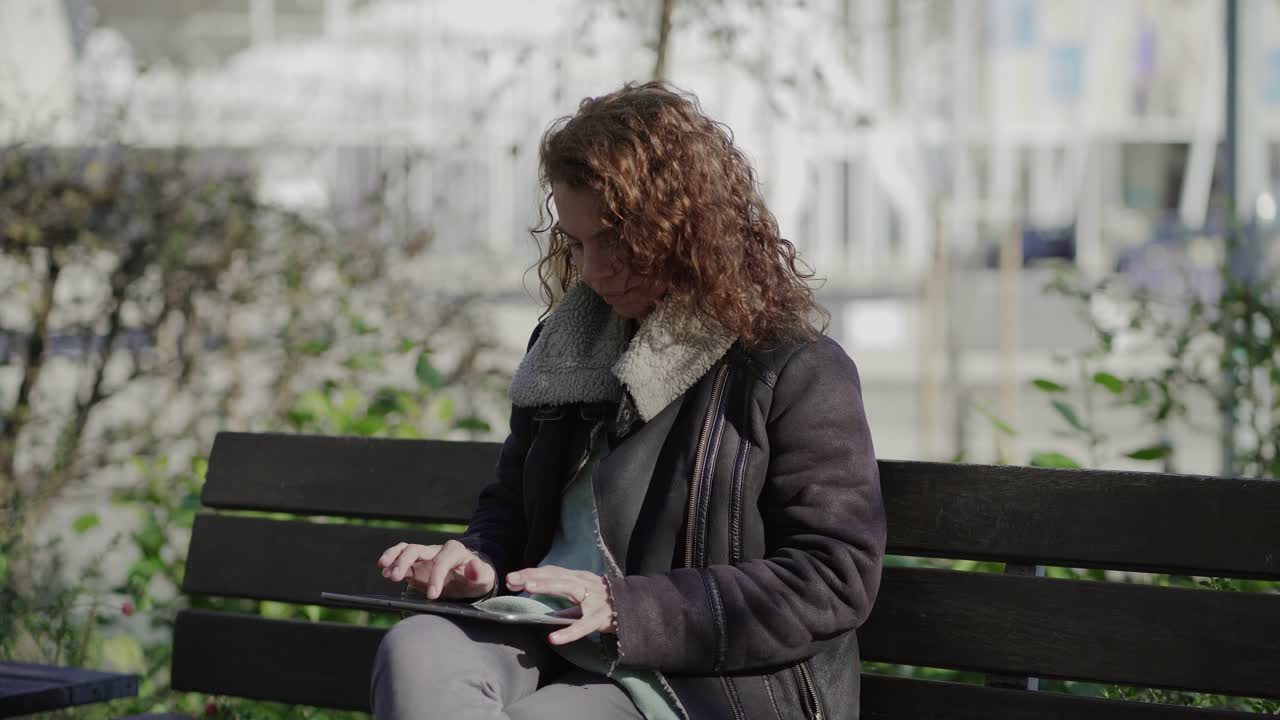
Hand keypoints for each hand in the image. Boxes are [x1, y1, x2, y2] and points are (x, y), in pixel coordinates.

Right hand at [377, 540, 494, 599]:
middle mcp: (437, 551)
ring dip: (394, 557)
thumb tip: (473, 566)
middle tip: (395, 577)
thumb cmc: (477, 578)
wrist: (470, 579)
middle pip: (417, 549)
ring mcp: (425, 557)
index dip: (435, 577)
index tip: (432, 595)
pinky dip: (391, 562)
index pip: (442, 561)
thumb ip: (480, 572)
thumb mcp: (484, 577)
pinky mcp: (416, 567)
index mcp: (455, 552)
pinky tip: (384, 570)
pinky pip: (401, 559)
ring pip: (406, 549)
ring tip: (384, 569)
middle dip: (404, 561)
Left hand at [505, 566, 614, 645]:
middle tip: (511, 579)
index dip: (532, 573)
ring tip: (528, 589)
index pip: (552, 572)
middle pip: (556, 576)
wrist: (637, 609)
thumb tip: (543, 611)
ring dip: (548, 587)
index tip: (512, 577)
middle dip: (533, 576)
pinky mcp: (601, 618)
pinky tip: (553, 639)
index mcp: (580, 578)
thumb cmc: (606, 603)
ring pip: (569, 590)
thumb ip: (565, 601)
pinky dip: (568, 632)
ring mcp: (594, 600)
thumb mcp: (585, 597)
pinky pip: (583, 626)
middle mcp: (586, 584)